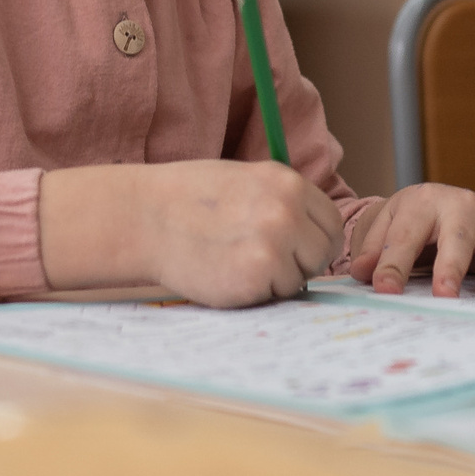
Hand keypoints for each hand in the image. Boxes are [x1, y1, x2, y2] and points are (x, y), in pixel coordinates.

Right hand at [139, 161, 344, 307]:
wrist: (144, 218)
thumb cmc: (189, 199)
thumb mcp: (246, 180)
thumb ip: (283, 201)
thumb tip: (314, 231)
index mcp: (287, 183)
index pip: (330, 222)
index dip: (313, 239)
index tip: (294, 247)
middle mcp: (286, 211)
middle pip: (323, 252)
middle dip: (300, 261)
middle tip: (262, 259)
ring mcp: (273, 245)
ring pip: (301, 277)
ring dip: (276, 279)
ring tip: (237, 261)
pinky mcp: (255, 278)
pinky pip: (274, 296)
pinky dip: (255, 293)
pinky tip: (225, 273)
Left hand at [346, 184, 474, 298]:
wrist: (441, 202)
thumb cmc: (412, 219)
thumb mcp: (385, 224)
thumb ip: (373, 249)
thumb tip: (362, 272)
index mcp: (423, 201)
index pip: (406, 236)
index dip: (394, 265)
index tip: (385, 290)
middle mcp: (461, 205)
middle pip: (456, 237)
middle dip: (449, 266)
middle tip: (442, 295)